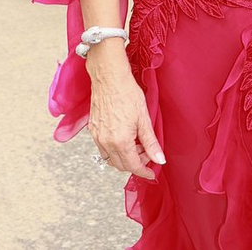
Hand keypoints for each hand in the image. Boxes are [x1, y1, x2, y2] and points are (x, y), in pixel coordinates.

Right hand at [86, 40, 164, 178]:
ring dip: (124, 157)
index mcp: (119, 141)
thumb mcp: (144, 118)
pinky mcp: (92, 130)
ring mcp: (96, 136)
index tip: (152, 173)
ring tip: (137, 142)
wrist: (109, 78)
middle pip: (120, 165)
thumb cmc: (127, 94)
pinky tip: (125, 137)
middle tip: (148, 152)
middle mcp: (105, 142)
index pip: (132, 166)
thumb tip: (159, 159)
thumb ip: (151, 142)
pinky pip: (103, 148)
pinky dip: (115, 149)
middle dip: (136, 163)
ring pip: (110, 158)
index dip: (144, 172)